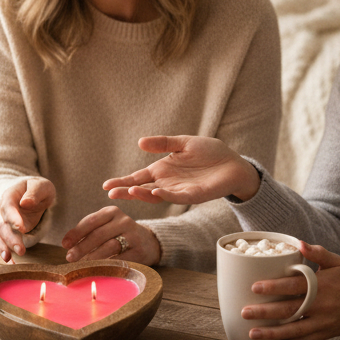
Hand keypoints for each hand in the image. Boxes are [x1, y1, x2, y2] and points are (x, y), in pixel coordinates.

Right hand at [0, 177, 55, 262]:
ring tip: (9, 259)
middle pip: (2, 224)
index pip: (8, 206)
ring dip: (3, 247)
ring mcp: (1, 221)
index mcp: (9, 195)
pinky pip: (1, 242)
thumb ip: (35, 193)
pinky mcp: (4, 232)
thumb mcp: (41, 186)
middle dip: (10, 238)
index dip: (13, 217)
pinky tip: (10, 263)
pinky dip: (4, 252)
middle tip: (21, 250)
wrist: (31, 194)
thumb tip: (25, 203)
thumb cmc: (37, 189)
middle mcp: (1, 209)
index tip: (22, 228)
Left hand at [62, 206, 161, 265]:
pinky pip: (121, 259)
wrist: (148, 242)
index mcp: (112, 212)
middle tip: (69, 258)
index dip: (76, 233)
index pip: (91, 221)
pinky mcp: (139, 251)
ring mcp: (133, 235)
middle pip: (99, 234)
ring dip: (93, 257)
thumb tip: (68, 246)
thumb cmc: (118, 235)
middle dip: (82, 247)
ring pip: (110, 246)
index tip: (65, 244)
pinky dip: (108, 265)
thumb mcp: (106, 226)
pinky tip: (98, 270)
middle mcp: (123, 220)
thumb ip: (89, 232)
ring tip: (82, 265)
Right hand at [103, 135, 260, 204]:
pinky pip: (177, 197)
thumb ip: (163, 143)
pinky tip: (155, 192)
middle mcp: (168, 183)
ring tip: (130, 191)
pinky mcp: (194, 195)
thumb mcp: (183, 143)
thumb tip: (140, 142)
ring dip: (143, 194)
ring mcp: (180, 190)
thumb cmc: (209, 152)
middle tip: (111, 194)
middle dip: (127, 192)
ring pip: (157, 195)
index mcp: (163, 170)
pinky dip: (166, 195)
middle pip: (143, 189)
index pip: (138, 178)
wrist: (233, 164)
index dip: (123, 181)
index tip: (106, 186)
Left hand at [242, 242, 339, 339]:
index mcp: (322, 285)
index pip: (295, 286)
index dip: (275, 287)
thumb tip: (299, 242)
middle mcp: (321, 306)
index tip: (255, 287)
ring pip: (294, 331)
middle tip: (245, 312)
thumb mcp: (338, 262)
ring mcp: (322, 322)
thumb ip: (318, 253)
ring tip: (251, 334)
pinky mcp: (324, 334)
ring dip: (271, 334)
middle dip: (266, 313)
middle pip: (290, 310)